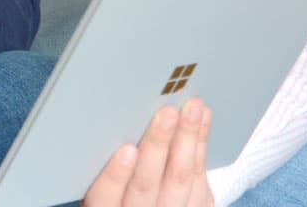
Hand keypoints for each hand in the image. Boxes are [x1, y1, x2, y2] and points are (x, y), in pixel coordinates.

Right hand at [84, 99, 213, 206]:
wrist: (150, 203)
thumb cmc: (120, 186)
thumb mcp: (105, 181)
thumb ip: (104, 161)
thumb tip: (116, 118)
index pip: (106, 197)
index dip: (116, 174)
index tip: (126, 149)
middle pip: (146, 184)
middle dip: (158, 145)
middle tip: (167, 114)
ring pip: (179, 179)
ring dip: (187, 139)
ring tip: (192, 109)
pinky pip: (200, 178)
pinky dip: (200, 145)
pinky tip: (202, 119)